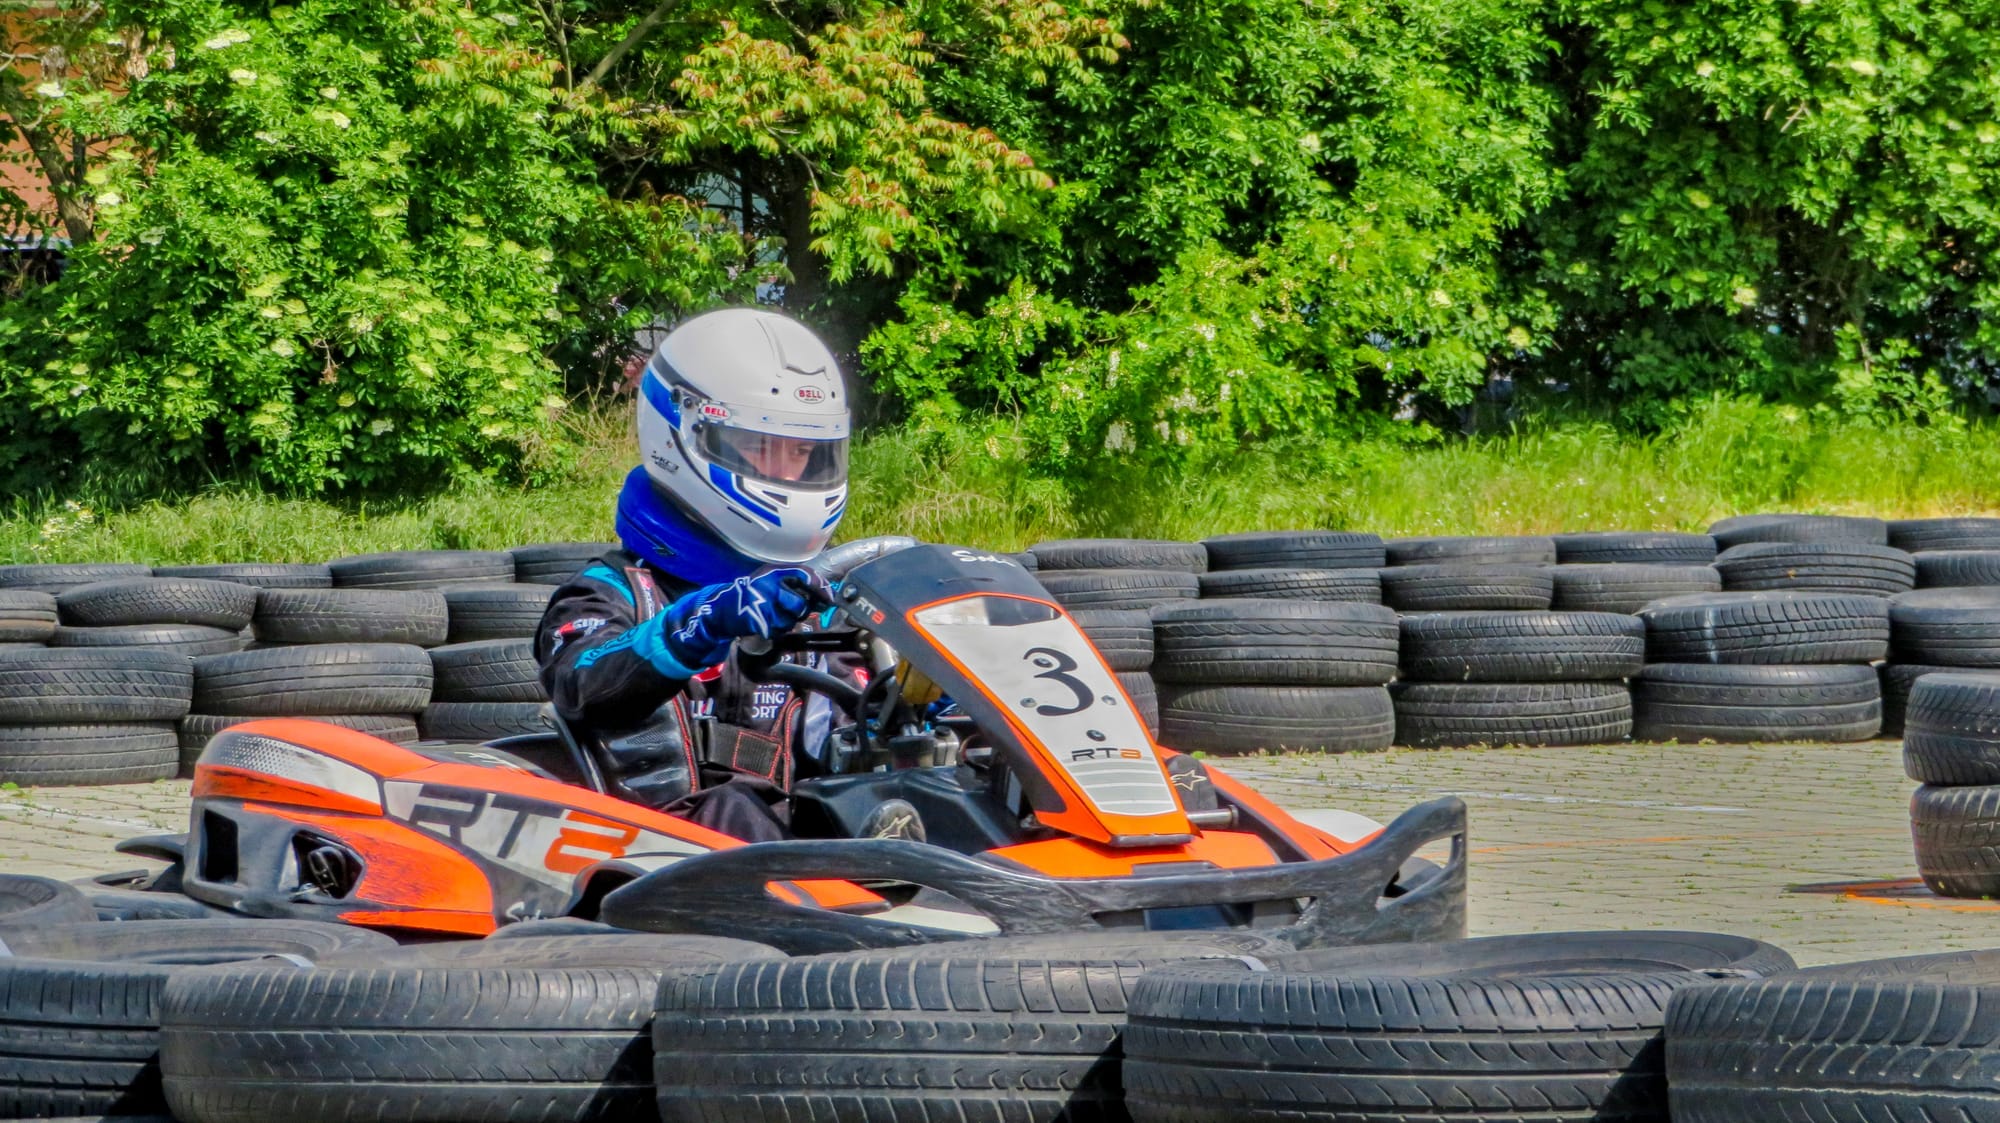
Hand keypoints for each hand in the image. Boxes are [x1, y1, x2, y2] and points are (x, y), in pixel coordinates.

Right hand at [705, 567, 822, 640]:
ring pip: (790, 620)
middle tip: (787, 610)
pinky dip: (774, 630)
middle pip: (801, 604)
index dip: (820, 588)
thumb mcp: (771, 582)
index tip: (828, 600)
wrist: (721, 610)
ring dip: (785, 622)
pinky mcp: (758, 620)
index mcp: (774, 571)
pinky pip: (778, 630)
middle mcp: (769, 584)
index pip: (806, 575)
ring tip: (771, 615)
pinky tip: (763, 623)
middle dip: (799, 612)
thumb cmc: (751, 596)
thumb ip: (796, 587)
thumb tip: (824, 599)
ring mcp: (763, 603)